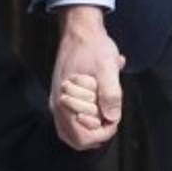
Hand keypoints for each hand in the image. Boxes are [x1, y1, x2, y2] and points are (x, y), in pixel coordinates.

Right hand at [51, 6, 124, 150]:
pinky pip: (72, 121)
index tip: (114, 118)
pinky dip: (87, 119)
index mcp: (65, 101)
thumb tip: (112, 118)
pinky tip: (98, 105)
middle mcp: (57, 106)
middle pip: (77, 140)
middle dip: (98, 131)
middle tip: (110, 113)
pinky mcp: (61, 99)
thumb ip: (111, 93)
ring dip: (92, 126)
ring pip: (73, 133)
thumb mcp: (107, 67)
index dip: (103, 133)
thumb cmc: (93, 47)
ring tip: (104, 109)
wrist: (80, 30)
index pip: (82, 138)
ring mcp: (58, 103)